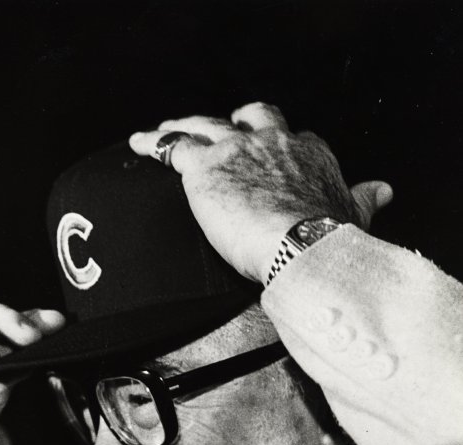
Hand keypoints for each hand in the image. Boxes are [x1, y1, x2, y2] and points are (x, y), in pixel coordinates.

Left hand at [130, 102, 392, 282]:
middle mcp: (274, 142)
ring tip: (166, 131)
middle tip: (219, 132)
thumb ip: (364, 199)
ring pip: (204, 125)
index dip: (275, 147)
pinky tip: (138, 145)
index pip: (290, 140)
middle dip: (236, 121)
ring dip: (184, 126)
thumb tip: (384, 190)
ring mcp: (238, 151)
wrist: (303, 248)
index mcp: (309, 153)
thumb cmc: (329, 239)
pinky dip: (153, 144)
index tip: (266, 158)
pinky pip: (172, 147)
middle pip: (251, 116)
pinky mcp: (205, 167)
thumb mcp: (354, 214)